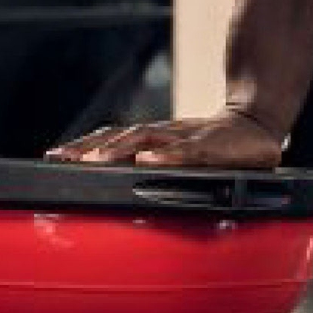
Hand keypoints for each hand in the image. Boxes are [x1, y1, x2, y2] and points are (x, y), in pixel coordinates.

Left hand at [45, 106, 284, 168]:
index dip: (84, 145)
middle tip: (61, 159)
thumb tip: (123, 189)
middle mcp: (165, 134)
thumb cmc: (218, 148)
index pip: (113, 136)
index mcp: (156, 139)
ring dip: (118, 149)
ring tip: (94, 160)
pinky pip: (185, 150)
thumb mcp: (182, 159)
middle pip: (121, 134)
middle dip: (90, 147)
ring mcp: (186, 137)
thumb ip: (157, 173)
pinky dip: (165, 156)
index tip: (54, 156)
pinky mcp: (211, 145)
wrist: (259, 123)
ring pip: (147, 138)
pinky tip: (148, 162)